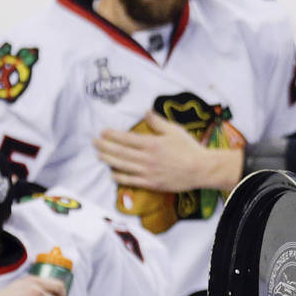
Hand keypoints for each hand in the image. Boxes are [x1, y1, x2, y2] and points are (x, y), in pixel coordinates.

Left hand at [95, 111, 243, 194]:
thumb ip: (157, 122)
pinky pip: (132, 181)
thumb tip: (145, 111)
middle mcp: (147, 159)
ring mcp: (148, 173)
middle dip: (105, 147)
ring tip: (99, 155)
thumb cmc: (189, 148)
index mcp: (152, 144)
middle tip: (94, 142)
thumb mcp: (174, 130)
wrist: (201, 170)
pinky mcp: (152, 184)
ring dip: (109, 160)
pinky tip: (112, 174)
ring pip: (123, 166)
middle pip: (121, 152)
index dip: (112, 135)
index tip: (102, 132)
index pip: (127, 139)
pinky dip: (120, 177)